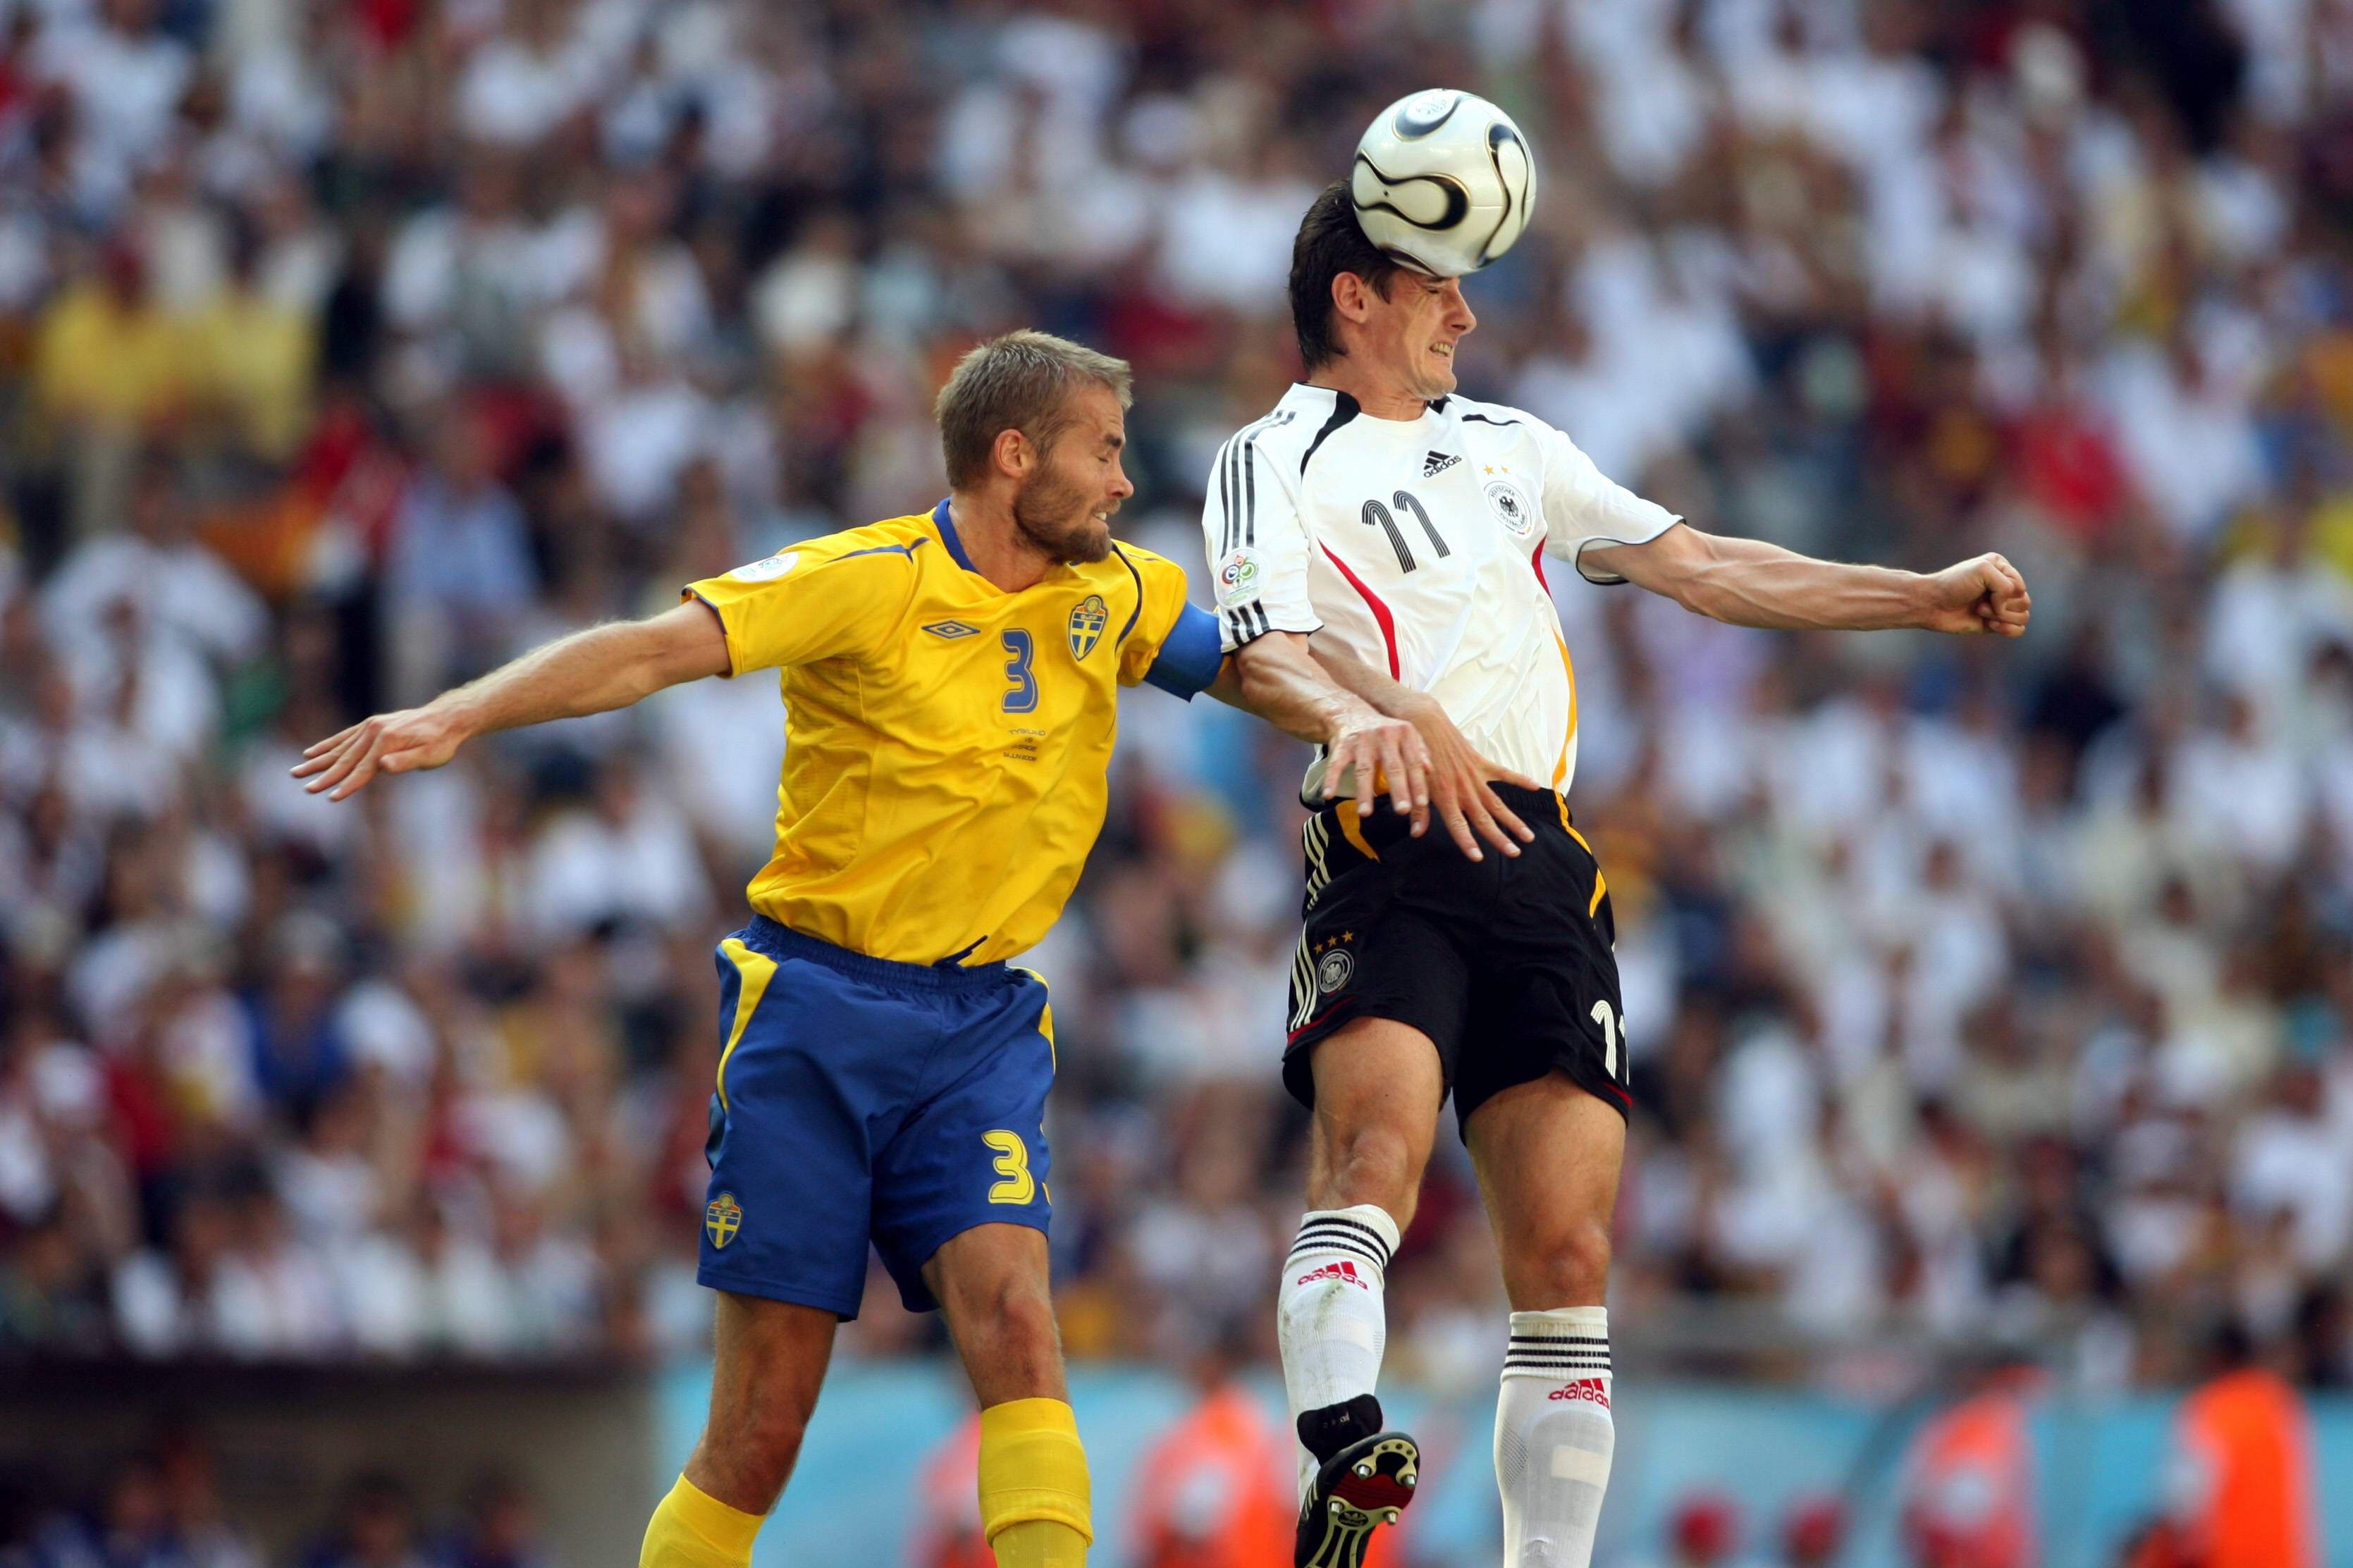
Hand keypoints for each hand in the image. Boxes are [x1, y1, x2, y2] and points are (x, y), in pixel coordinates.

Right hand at [290, 706, 468, 799]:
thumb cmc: (441, 742)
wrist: (446, 718)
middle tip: (305, 788)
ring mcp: (370, 727)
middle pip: (346, 759)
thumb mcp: (431, 756)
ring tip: (297, 771)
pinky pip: (343, 737)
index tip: (331, 797)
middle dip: (324, 775)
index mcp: (387, 741)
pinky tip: (311, 752)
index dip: (348, 785)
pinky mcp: (369, 725)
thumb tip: (382, 766)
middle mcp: (374, 731)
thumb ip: (406, 761)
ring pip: (339, 748)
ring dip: (317, 761)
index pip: (364, 769)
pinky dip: (327, 745)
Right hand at [1322, 703, 1429, 825]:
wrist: (1351, 712)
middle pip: (1393, 767)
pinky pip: (1335, 764)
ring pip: (1364, 770)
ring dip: (1364, 793)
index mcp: (1404, 734)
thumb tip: (1429, 770)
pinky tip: (1328, 795)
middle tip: (1403, 811)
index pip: (1414, 763)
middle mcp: (1384, 735)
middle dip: (1399, 790)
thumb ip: (1420, 752)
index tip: (1421, 804)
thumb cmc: (1384, 732)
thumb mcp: (1407, 735)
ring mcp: (1362, 740)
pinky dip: (1331, 779)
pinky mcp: (1342, 745)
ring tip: (1365, 814)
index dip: (1418, 783)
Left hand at [1395, 693, 1540, 861]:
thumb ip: (1418, 811)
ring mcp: (1474, 776)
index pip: (1458, 825)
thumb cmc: (1415, 757)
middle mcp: (1463, 789)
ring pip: (1497, 803)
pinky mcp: (1480, 763)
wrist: (1424, 725)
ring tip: (1528, 836)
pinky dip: (1519, 779)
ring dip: (1513, 820)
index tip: (1478, 857)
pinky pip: (1503, 773)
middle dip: (1500, 838)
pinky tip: (1535, 787)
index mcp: (1444, 796)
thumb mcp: (1413, 784)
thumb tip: (1416, 833)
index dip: (1467, 842)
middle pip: (1484, 819)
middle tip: (1515, 853)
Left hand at [1917, 552, 2030, 636]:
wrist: (1932, 604)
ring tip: (1980, 612)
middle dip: (2003, 605)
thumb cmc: (1954, 584)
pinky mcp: (1996, 623)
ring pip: (2023, 616)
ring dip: (2002, 617)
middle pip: (2025, 602)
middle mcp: (2003, 586)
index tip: (1983, 590)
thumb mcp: (1983, 571)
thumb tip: (2007, 607)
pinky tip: (1990, 625)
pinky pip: (2019, 630)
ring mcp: (2000, 606)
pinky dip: (2008, 629)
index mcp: (2002, 569)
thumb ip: (2006, 585)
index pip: (2020, 586)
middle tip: (1980, 604)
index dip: (2006, 592)